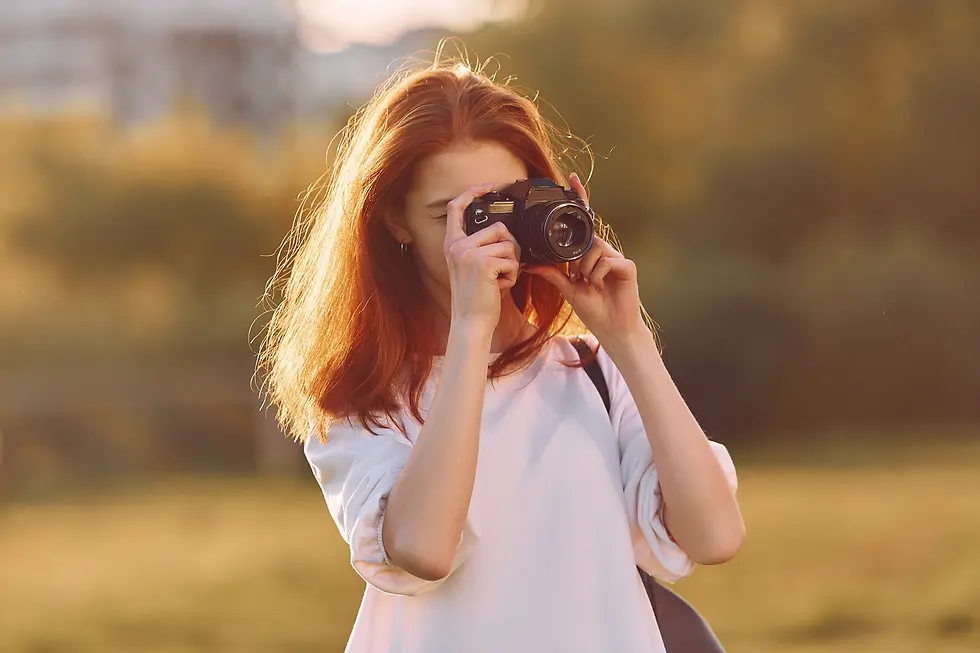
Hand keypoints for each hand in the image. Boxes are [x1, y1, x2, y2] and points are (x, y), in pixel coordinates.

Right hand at [443, 183, 520, 329]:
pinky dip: (513, 276)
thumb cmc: (476, 297)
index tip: (488, 186)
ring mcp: (468, 254)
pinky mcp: (483, 264)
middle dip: (511, 247)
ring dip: (512, 264)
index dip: (472, 192)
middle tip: (505, 267)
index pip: (457, 208)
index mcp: (452, 244)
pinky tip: (501, 287)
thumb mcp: (471, 267)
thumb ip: (481, 247)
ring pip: (509, 245)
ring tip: (500, 279)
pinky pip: (512, 261)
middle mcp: (457, 246)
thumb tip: (505, 233)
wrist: (470, 322)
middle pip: (498, 227)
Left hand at [525, 173, 646, 348]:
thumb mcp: (567, 289)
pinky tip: (599, 286)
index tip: (572, 180)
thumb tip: (531, 264)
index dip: (580, 201)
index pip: (585, 225)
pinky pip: (606, 262)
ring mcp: (617, 258)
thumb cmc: (594, 308)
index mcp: (591, 254)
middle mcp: (605, 252)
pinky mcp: (627, 266)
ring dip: (586, 269)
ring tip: (590, 285)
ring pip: (594, 249)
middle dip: (578, 258)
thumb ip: (552, 274)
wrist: (613, 329)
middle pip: (586, 239)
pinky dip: (597, 275)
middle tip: (579, 278)